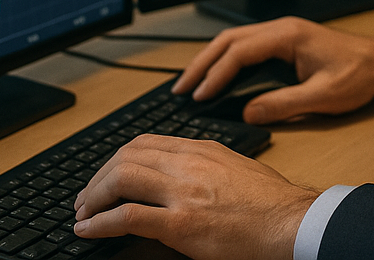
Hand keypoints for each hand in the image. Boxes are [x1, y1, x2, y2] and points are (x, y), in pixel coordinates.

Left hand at [73, 134, 318, 259]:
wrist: (291, 221)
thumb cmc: (270, 201)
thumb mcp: (233, 166)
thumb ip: (203, 165)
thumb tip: (177, 175)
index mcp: (200, 149)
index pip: (144, 142)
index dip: (116, 159)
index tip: (105, 176)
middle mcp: (188, 163)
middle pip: (126, 156)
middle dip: (98, 177)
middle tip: (85, 198)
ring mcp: (183, 192)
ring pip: (121, 178)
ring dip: (93, 197)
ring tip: (82, 213)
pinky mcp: (181, 224)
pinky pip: (128, 216)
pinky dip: (100, 223)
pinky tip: (88, 230)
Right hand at [172, 16, 373, 122]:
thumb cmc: (358, 75)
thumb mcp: (322, 97)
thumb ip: (284, 104)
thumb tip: (248, 112)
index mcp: (288, 36)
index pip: (240, 51)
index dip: (216, 74)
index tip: (199, 96)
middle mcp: (281, 28)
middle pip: (229, 40)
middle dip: (202, 63)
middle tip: (180, 90)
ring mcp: (281, 32)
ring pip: (234, 41)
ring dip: (210, 60)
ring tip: (190, 85)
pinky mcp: (283, 42)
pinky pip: (246, 47)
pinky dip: (226, 60)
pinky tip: (215, 78)